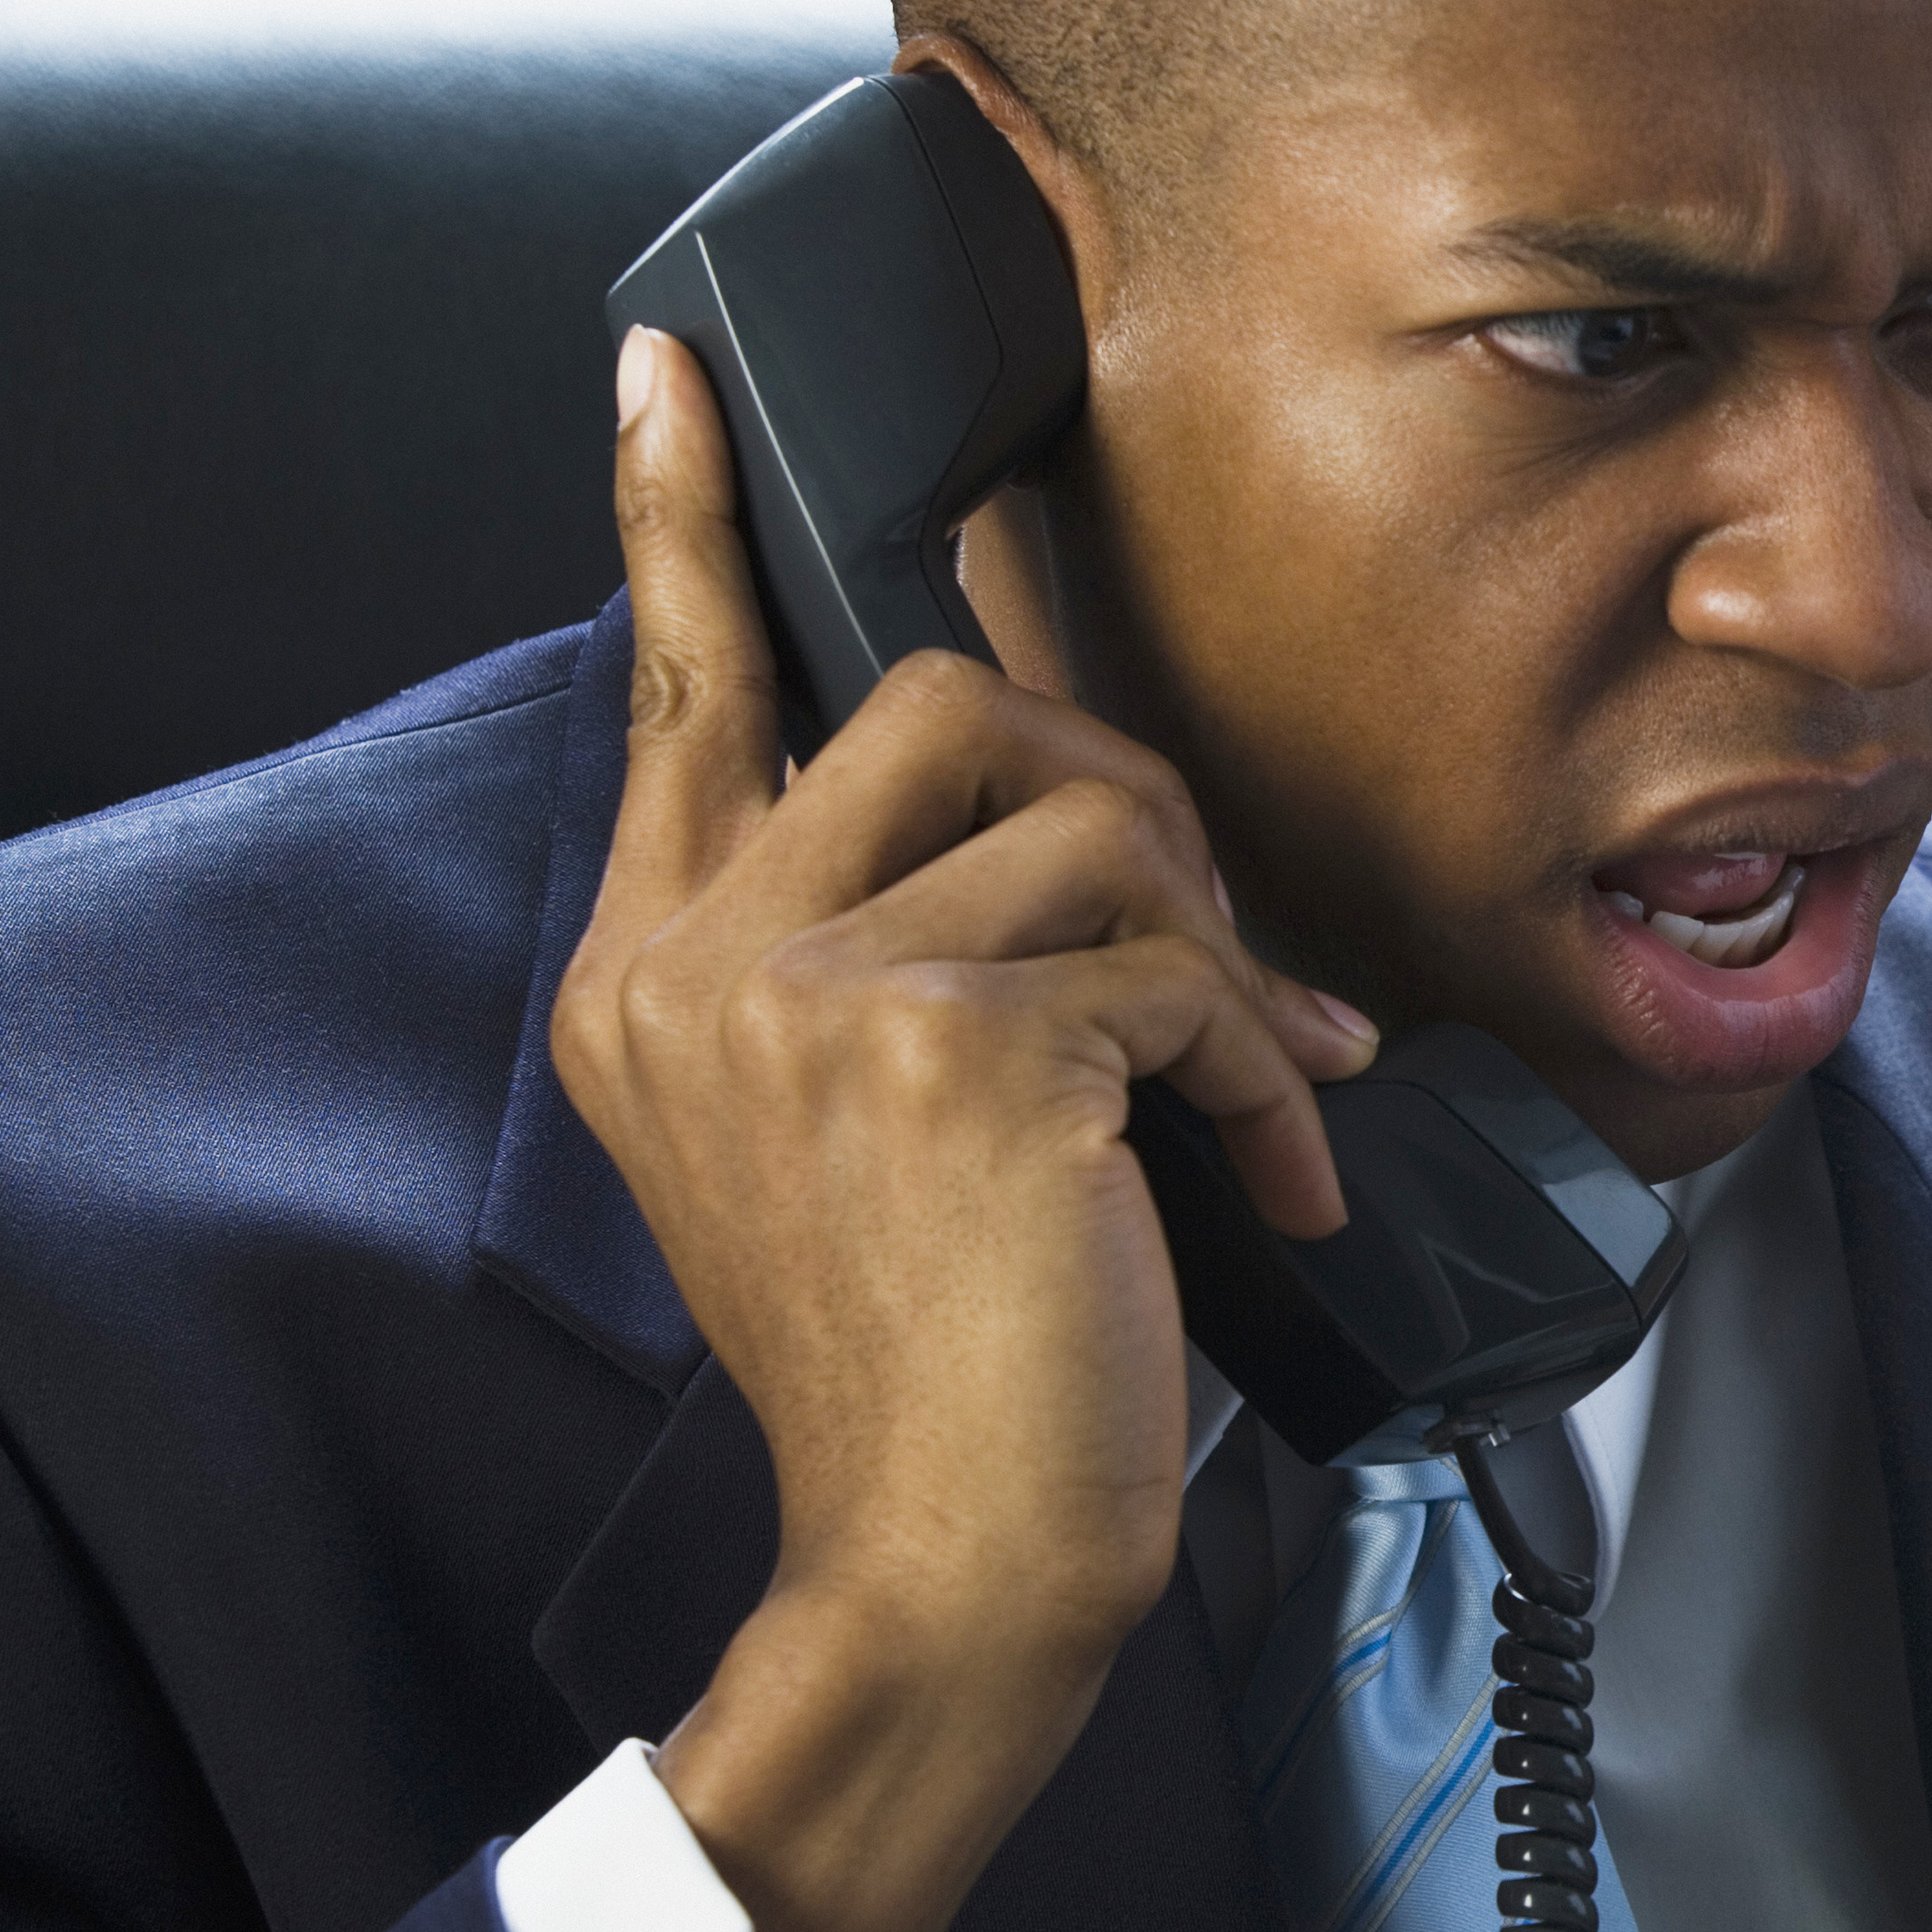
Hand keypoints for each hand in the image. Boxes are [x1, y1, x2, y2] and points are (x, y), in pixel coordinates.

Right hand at [552, 325, 1381, 1931]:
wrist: (945, 1562)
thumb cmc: (939, 1358)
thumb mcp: (851, 1131)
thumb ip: (878, 950)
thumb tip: (1046, 801)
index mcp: (652, 969)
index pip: (672, 690)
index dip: (676, 518)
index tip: (667, 369)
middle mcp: (697, 957)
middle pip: (932, 697)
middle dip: (1113, 787)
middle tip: (1190, 939)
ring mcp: (813, 993)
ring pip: (1086, 817)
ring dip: (1213, 948)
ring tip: (1247, 1083)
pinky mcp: (959, 1048)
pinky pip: (1181, 966)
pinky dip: (1267, 1067)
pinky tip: (1279, 1173)